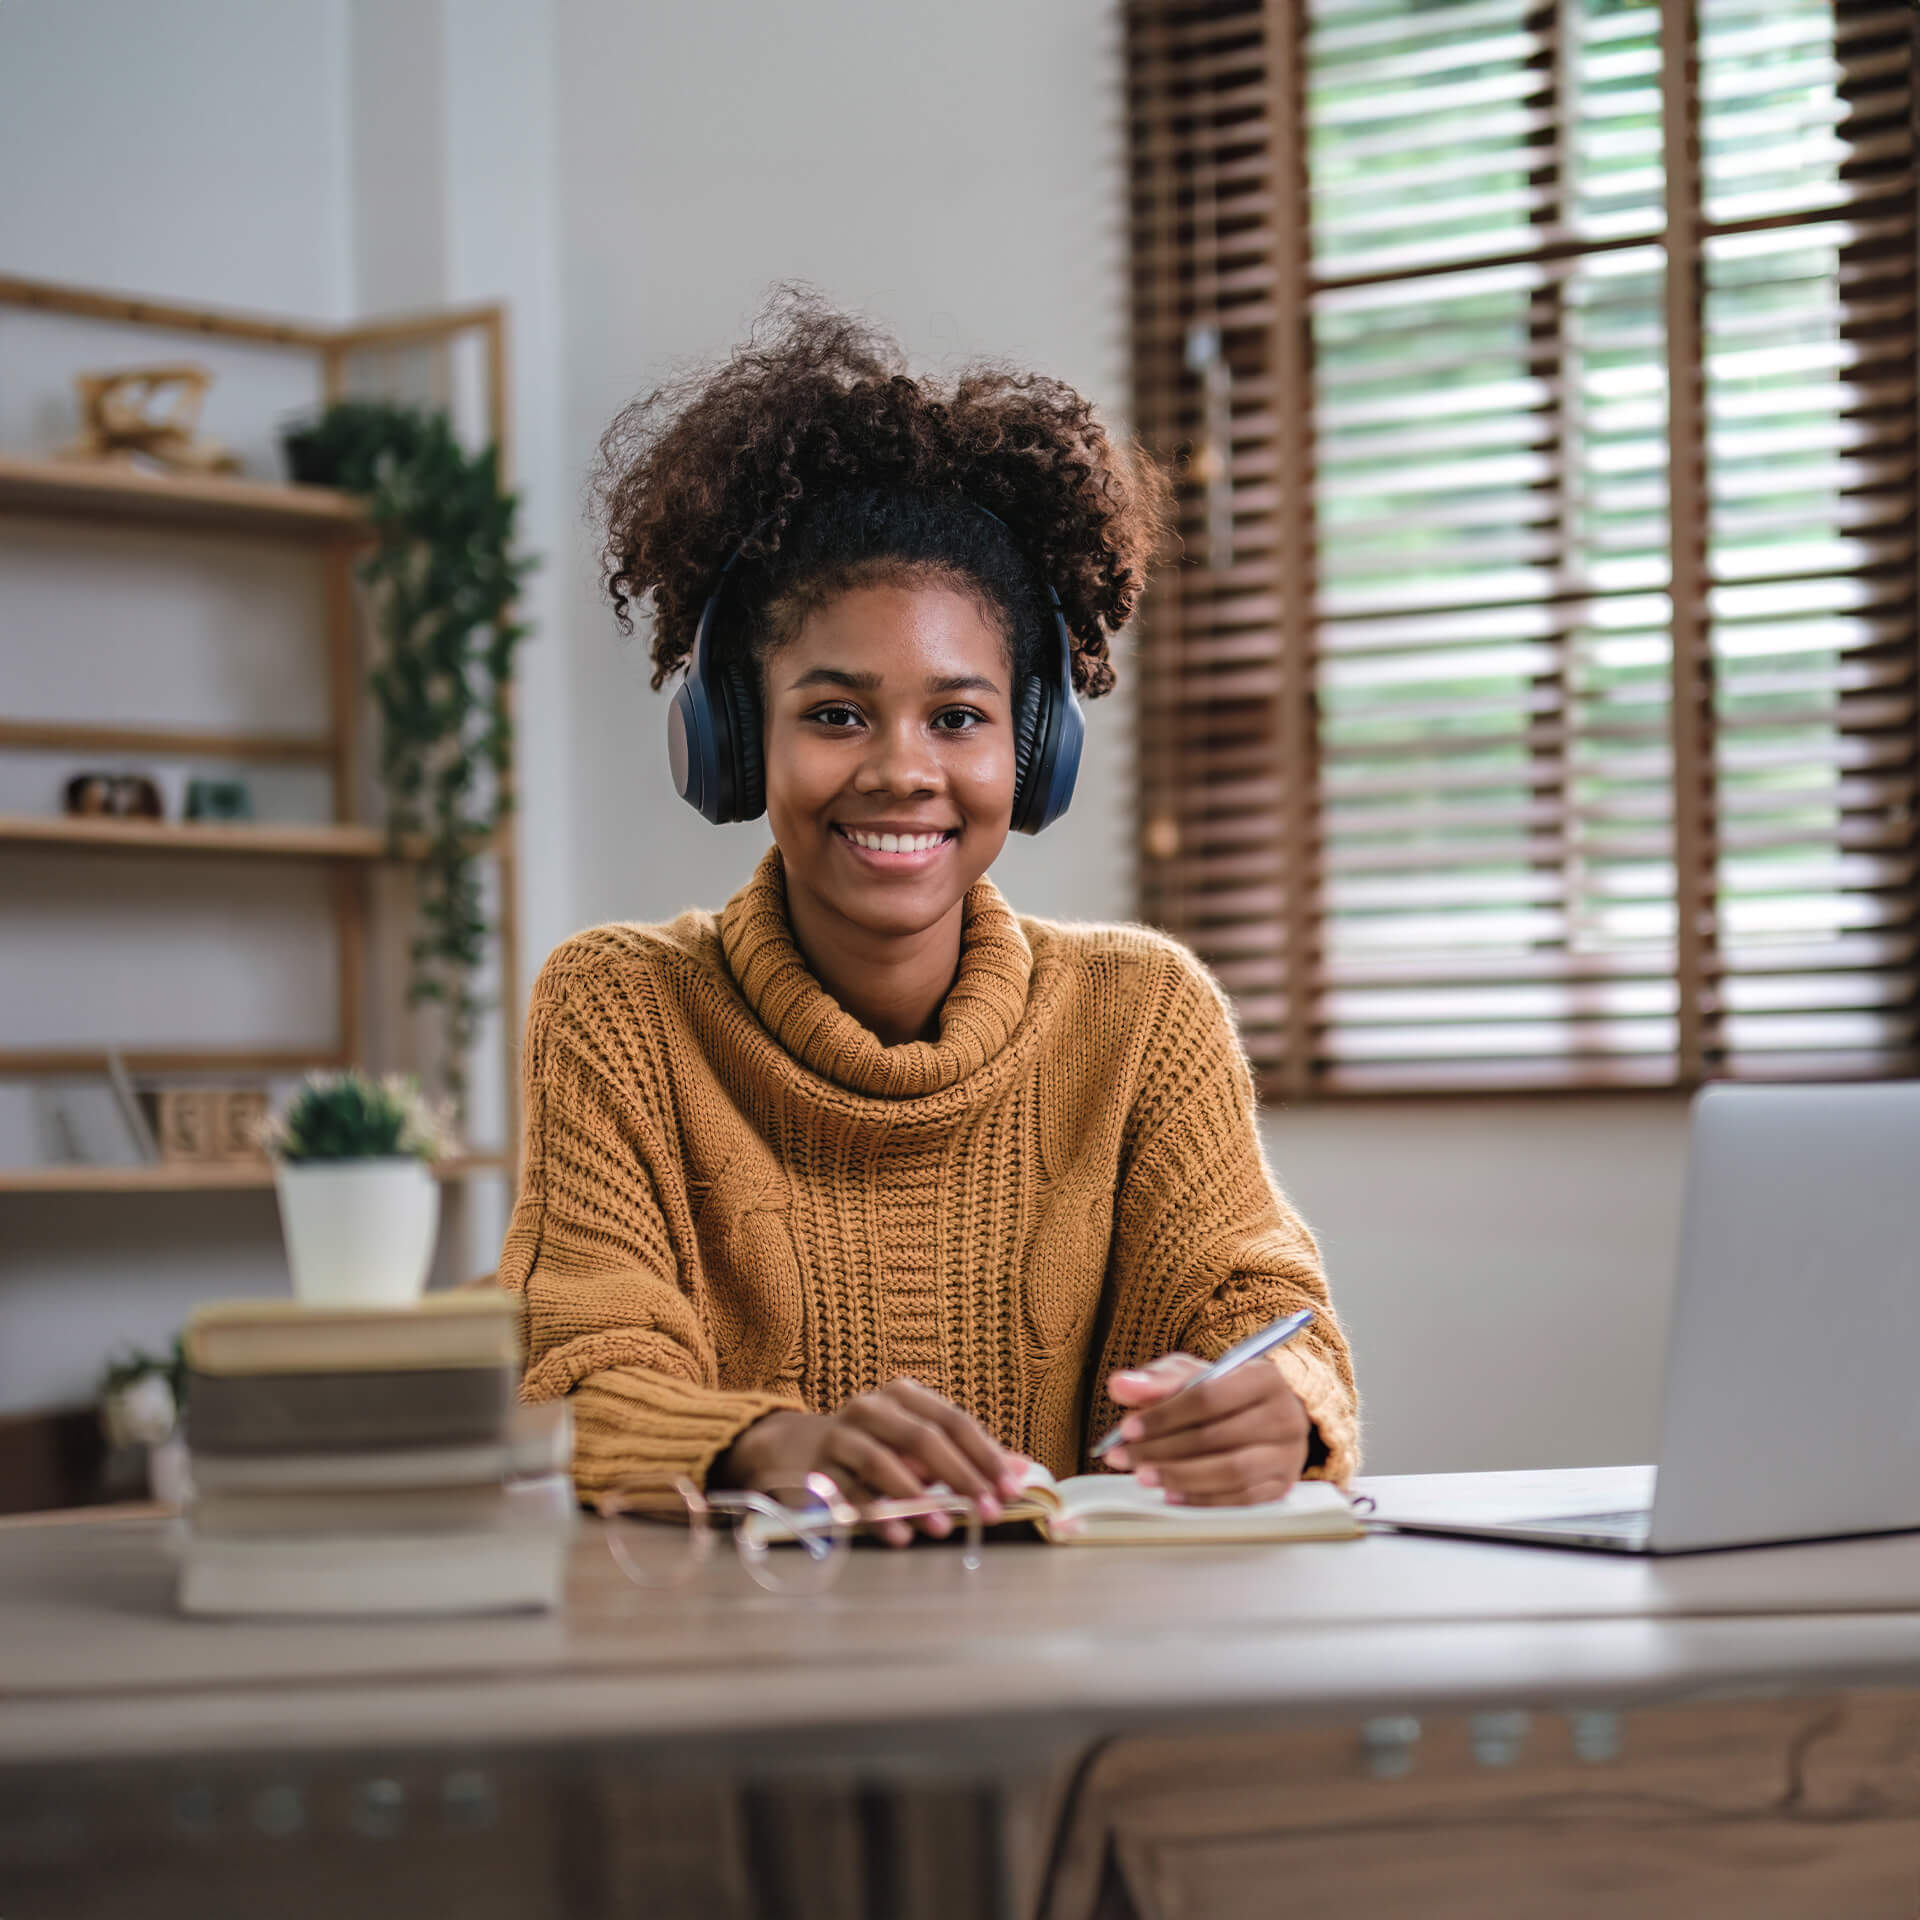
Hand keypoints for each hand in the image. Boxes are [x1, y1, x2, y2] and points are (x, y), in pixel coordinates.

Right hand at [714, 1378, 1027, 1547]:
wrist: (794, 1451)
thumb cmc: (875, 1448)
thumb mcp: (919, 1443)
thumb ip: (968, 1456)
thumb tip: (1022, 1470)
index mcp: (903, 1396)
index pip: (953, 1421)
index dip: (985, 1454)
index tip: (1010, 1488)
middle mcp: (871, 1408)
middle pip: (922, 1438)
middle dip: (960, 1477)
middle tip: (987, 1511)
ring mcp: (839, 1436)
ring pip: (882, 1462)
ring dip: (917, 1497)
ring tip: (944, 1527)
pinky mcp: (816, 1469)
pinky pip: (848, 1493)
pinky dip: (876, 1515)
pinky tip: (900, 1536)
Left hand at [1103, 1351, 1310, 1505]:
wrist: (1267, 1417)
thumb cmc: (1224, 1393)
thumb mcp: (1193, 1375)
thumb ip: (1157, 1380)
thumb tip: (1120, 1386)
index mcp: (1263, 1377)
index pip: (1208, 1397)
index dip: (1164, 1414)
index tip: (1127, 1428)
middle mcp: (1283, 1416)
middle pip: (1216, 1437)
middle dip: (1162, 1449)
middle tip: (1122, 1457)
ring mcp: (1287, 1455)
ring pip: (1230, 1472)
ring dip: (1179, 1477)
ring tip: (1142, 1476)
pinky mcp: (1282, 1487)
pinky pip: (1239, 1499)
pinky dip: (1201, 1499)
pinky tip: (1170, 1495)